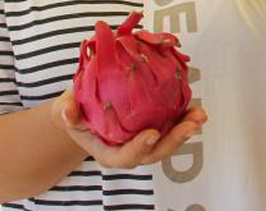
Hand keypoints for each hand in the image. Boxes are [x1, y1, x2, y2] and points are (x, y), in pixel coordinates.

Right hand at [50, 88, 207, 168]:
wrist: (83, 109)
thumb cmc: (76, 111)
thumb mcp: (65, 110)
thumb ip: (67, 112)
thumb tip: (68, 111)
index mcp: (108, 152)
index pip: (125, 157)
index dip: (139, 148)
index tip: (152, 133)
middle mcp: (130, 150)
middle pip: (154, 153)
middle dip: (174, 141)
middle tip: (190, 125)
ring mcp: (144, 140)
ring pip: (168, 142)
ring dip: (186, 130)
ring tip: (199, 115)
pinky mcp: (155, 127)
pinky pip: (172, 127)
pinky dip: (185, 119)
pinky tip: (196, 108)